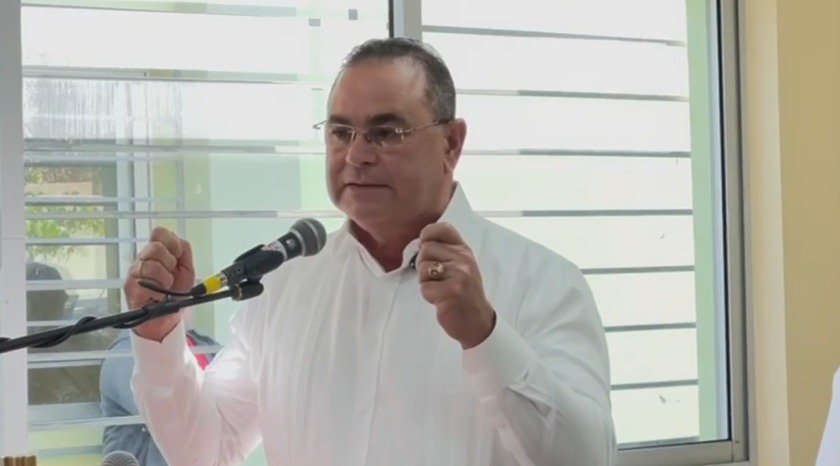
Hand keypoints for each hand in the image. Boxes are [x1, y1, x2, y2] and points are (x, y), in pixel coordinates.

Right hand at [124, 226, 194, 341]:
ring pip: (150, 264)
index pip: (159, 233)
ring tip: (165, 287)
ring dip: (164, 277)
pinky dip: (157, 290)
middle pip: (155, 247)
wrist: (166, 317)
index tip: (178, 255)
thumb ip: (184, 252)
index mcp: (157, 252)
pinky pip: (145, 282)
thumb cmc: (174, 292)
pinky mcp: (130, 287)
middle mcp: (143, 259)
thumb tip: (179, 242)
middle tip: (171, 274)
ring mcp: (135, 273)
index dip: (171, 241)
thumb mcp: (186, 269)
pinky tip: (158, 295)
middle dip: (169, 261)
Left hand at [417, 222, 495, 348]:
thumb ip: (446, 252)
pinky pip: (424, 287)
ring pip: (423, 268)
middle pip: (426, 249)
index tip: (426, 246)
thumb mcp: (461, 266)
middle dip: (424, 265)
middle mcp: (463, 259)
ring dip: (425, 281)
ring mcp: (459, 275)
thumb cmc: (464, 294)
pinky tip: (441, 300)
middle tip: (436, 279)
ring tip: (440, 289)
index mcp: (464, 251)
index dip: (427, 235)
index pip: (442, 228)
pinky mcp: (451, 292)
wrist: (477, 322)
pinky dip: (428, 296)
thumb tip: (421, 242)